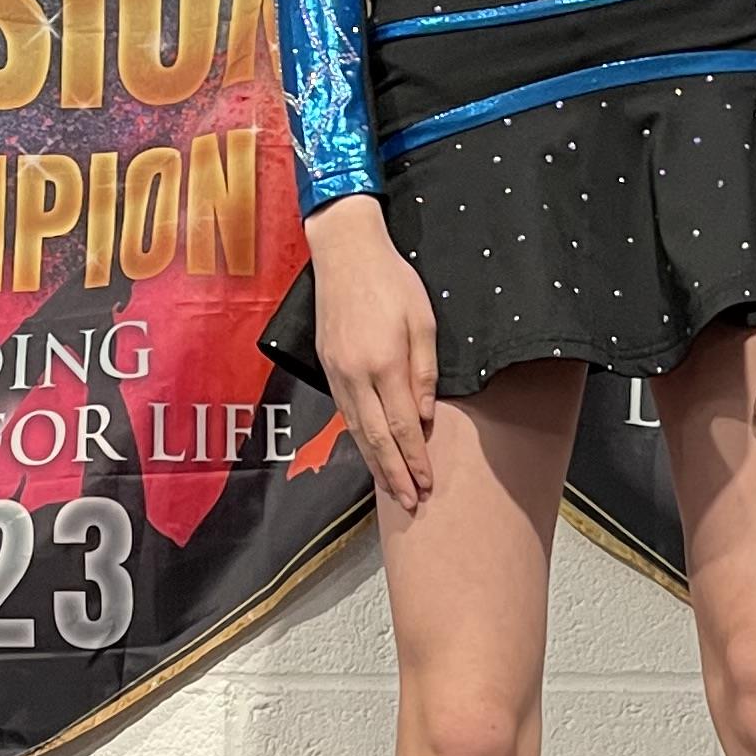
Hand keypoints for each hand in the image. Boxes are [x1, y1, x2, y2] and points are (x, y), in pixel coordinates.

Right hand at [307, 196, 440, 514]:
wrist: (344, 252)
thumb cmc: (392, 280)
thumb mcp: (423, 321)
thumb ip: (425, 371)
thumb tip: (426, 415)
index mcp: (384, 363)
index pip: (402, 425)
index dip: (415, 458)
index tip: (427, 483)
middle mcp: (355, 375)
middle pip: (375, 438)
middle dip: (394, 474)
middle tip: (410, 504)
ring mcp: (337, 373)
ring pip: (356, 431)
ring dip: (375, 464)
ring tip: (392, 490)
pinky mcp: (328, 367)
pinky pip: (346, 414)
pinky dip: (358, 440)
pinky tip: (370, 454)